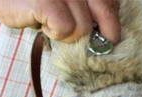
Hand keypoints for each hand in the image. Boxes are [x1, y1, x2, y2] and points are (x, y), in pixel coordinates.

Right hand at [0, 0, 120, 42]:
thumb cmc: (30, 0)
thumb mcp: (64, 0)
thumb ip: (86, 8)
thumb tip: (110, 32)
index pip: (110, 1)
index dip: (112, 20)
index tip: (109, 35)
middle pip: (106, 11)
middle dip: (105, 34)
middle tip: (95, 46)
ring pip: (84, 26)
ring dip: (70, 34)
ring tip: (51, 23)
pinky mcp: (47, 0)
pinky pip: (66, 29)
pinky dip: (56, 34)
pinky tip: (43, 24)